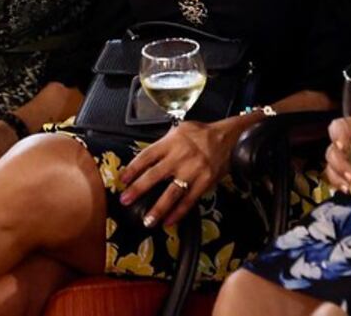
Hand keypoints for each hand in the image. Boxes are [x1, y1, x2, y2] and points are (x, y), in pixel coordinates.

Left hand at [118, 120, 238, 228]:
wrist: (227, 138)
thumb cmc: (202, 133)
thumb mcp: (179, 130)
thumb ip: (163, 143)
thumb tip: (146, 158)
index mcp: (171, 142)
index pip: (146, 156)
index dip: (133, 169)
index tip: (123, 180)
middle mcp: (180, 157)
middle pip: (154, 175)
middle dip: (138, 189)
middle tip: (126, 200)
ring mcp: (192, 171)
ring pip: (171, 193)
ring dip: (158, 208)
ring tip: (148, 220)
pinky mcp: (204, 182)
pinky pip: (189, 200)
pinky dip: (179, 213)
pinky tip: (169, 221)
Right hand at [324, 117, 350, 193]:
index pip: (339, 127)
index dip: (338, 135)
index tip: (342, 145)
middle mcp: (346, 144)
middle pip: (332, 151)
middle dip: (339, 164)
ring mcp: (344, 160)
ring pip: (331, 168)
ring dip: (338, 178)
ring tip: (350, 188)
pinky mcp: (346, 175)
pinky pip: (337, 180)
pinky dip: (341, 186)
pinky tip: (350, 192)